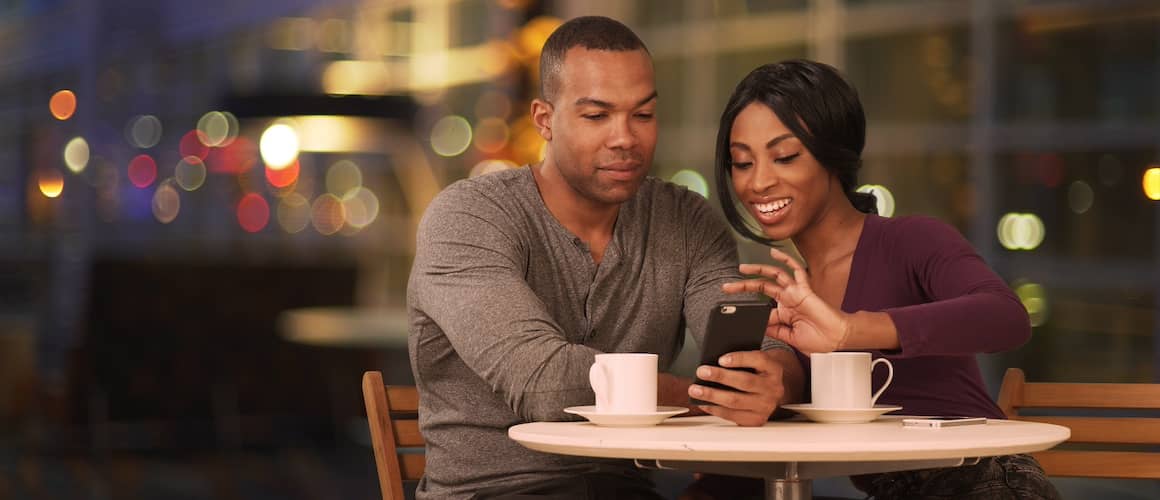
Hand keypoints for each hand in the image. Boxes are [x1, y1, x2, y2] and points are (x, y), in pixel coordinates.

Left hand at [686, 350, 784, 426]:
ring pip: (735, 401)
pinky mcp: (757, 420)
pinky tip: (704, 403)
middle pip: (744, 382)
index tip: (721, 359)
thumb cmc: (757, 373)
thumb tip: (713, 362)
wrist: (772, 392)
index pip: (758, 360)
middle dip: (720, 376)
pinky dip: (715, 409)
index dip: (739, 359)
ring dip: (712, 395)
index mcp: (773, 368)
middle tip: (702, 372)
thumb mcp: (755, 363)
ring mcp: (766, 406)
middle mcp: (773, 388)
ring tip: (695, 390)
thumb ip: (741, 360)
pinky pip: (733, 416)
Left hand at [722, 247, 850, 354]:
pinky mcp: (805, 289)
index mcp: (784, 315)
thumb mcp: (789, 338)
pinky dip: (786, 261)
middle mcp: (788, 301)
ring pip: (774, 276)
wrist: (838, 340)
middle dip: (743, 287)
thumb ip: (774, 330)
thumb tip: (756, 325)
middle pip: (762, 288)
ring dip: (757, 271)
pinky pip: (796, 270)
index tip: (732, 312)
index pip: (762, 309)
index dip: (748, 311)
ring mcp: (796, 293)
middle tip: (726, 287)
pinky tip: (774, 254)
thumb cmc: (819, 342)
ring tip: (741, 268)